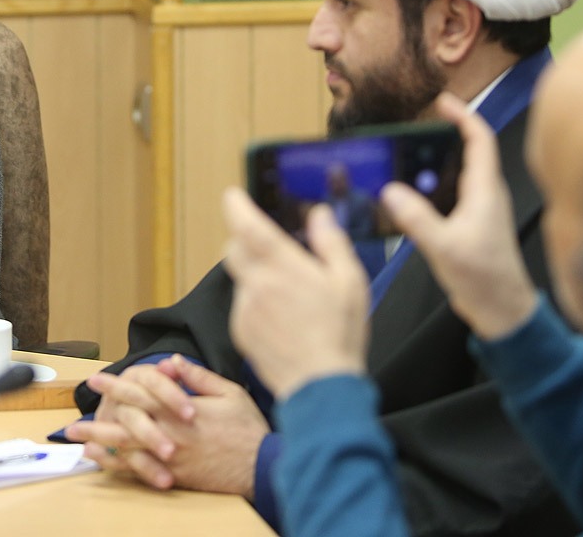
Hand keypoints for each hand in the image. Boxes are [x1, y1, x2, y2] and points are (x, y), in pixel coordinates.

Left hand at [67, 356, 268, 496]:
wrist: (261, 465)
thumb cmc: (247, 427)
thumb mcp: (228, 392)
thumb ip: (197, 376)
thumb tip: (172, 362)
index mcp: (178, 411)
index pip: (140, 395)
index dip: (116, 386)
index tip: (96, 379)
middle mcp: (168, 434)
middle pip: (124, 425)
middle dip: (97, 420)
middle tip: (73, 419)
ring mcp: (169, 458)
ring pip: (127, 451)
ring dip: (100, 445)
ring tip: (78, 442)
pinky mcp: (173, 476)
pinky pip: (139, 472)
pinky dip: (118, 466)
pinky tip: (103, 462)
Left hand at [223, 188, 368, 400]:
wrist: (321, 386)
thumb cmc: (340, 333)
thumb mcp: (350, 281)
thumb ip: (331, 242)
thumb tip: (319, 214)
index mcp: (283, 267)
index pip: (248, 226)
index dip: (236, 207)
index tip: (233, 196)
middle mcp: (257, 285)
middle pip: (234, 249)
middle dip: (246, 242)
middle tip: (272, 250)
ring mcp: (245, 310)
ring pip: (241, 280)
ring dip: (257, 278)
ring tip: (290, 299)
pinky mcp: (240, 332)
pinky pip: (243, 307)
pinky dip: (257, 305)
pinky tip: (283, 321)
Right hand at [379, 92, 537, 340]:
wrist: (503, 312)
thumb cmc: (486, 280)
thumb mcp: (445, 247)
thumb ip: (417, 218)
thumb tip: (391, 191)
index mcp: (485, 191)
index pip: (480, 140)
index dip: (463, 116)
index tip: (442, 102)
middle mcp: (485, 196)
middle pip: (468, 152)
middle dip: (444, 134)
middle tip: (417, 126)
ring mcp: (478, 211)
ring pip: (457, 173)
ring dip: (436, 162)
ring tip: (407, 156)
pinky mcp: (469, 227)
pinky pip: (450, 195)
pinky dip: (432, 186)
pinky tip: (410, 196)